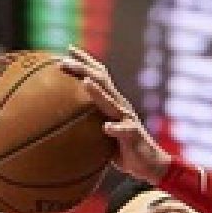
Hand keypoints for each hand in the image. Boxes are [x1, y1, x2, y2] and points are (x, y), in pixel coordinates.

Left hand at [58, 46, 171, 183]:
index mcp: (113, 102)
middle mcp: (121, 105)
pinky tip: (107, 127)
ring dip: (98, 93)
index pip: (100, 75)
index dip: (86, 60)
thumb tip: (61, 121)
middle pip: (102, 81)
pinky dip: (116, 129)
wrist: (150, 164)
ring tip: (86, 82)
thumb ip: (89, 122)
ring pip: (112, 102)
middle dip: (83, 68)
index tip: (68, 48)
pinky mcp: (134, 135)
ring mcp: (128, 119)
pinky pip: (124, 131)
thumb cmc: (122, 149)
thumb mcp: (103, 131)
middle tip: (63, 60)